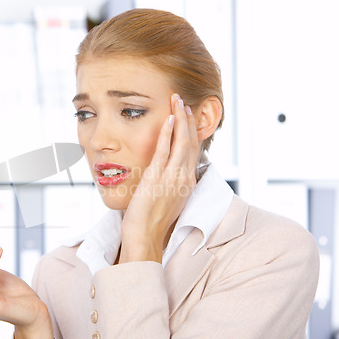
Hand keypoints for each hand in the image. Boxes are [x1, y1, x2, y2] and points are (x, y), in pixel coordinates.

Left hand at [119, 93, 199, 262]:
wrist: (146, 236)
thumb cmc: (153, 221)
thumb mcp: (168, 199)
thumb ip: (170, 183)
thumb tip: (166, 173)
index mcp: (187, 182)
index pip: (193, 150)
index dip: (191, 130)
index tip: (187, 116)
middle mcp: (184, 177)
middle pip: (191, 141)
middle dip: (188, 119)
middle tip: (183, 101)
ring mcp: (172, 177)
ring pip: (181, 142)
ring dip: (180, 119)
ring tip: (177, 102)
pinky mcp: (158, 178)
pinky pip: (165, 151)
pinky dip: (168, 134)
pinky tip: (168, 120)